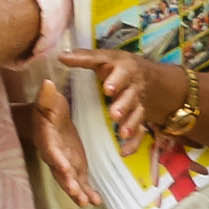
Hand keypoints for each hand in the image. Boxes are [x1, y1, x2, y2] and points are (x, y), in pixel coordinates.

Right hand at [18, 77, 101, 208]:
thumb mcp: (47, 99)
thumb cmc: (47, 106)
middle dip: (68, 183)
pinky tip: (97, 201)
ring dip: (79, 192)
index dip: (57, 159)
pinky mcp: (74, 165)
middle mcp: (54, 155)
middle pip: (60, 172)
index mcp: (47, 138)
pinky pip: (80, 180)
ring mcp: (64, 162)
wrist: (48, 117)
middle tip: (77, 194)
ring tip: (89, 203)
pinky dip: (88, 191)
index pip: (51, 150)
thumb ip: (46, 94)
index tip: (65, 168)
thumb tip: (47, 83)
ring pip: (70, 180)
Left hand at [60, 48, 189, 153]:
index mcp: (124, 70)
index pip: (121, 74)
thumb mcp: (104, 58)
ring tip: (122, 133)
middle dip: (123, 105)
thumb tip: (61, 56)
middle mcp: (133, 87)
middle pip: (131, 97)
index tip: (107, 89)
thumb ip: (84, 58)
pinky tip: (124, 152)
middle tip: (114, 114)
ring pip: (137, 114)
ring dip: (130, 124)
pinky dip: (134, 143)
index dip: (116, 81)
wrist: (148, 77)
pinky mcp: (140, 119)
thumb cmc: (118, 67)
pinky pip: (140, 132)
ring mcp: (138, 104)